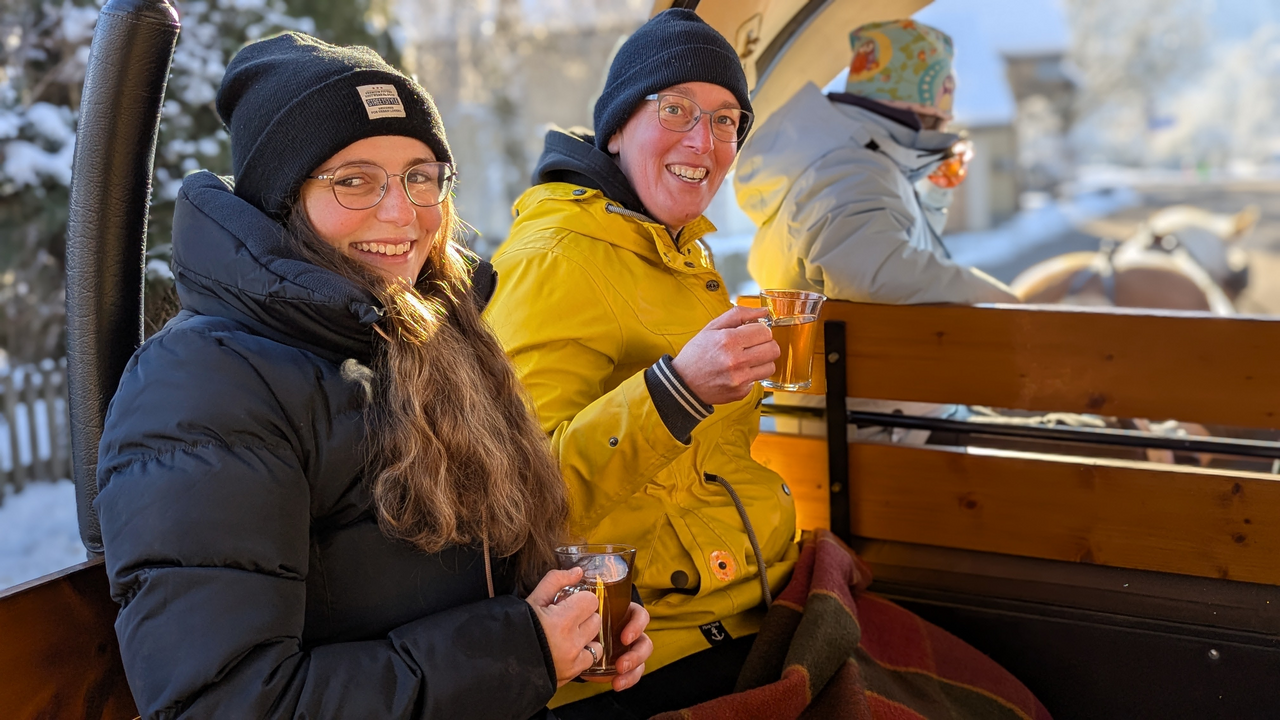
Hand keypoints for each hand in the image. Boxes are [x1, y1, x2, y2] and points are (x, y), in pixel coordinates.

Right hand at [525, 567, 602, 686]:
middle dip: (583, 616)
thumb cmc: (514, 628)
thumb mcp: (533, 599)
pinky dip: (584, 654)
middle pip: (595, 619)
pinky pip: (591, 659)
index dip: (580, 599)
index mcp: (562, 620)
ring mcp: (573, 660)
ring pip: (597, 641)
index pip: (590, 600)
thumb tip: (577, 571)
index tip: (568, 603)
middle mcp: (571, 642)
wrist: (499, 660)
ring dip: (586, 637)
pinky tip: (569, 650)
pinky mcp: (572, 673)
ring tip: (567, 636)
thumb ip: (556, 581)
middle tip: (566, 618)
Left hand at [581, 602, 651, 691]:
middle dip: (636, 654)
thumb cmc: (579, 618)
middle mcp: (630, 630)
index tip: (624, 639)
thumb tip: (575, 579)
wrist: (572, 641)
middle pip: (644, 641)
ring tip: (619, 675)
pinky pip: (634, 673)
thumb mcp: (581, 607)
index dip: (637, 626)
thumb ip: (578, 600)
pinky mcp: (626, 665)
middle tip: (621, 664)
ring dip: (634, 667)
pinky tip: (617, 684)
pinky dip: (628, 679)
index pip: (640, 615)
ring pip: (642, 658)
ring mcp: (629, 648)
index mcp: (623, 614)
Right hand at [671, 306, 779, 405]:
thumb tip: (763, 311)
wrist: (683, 383)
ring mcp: (739, 379)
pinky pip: (758, 380)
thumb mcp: (712, 327)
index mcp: (728, 340)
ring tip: (748, 359)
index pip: (765, 331)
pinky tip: (738, 372)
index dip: (760, 330)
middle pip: (773, 349)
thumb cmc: (696, 354)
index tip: (753, 333)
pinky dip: (751, 375)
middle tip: (755, 345)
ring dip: (763, 361)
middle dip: (766, 344)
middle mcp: (736, 360)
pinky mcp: (741, 392)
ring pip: (771, 366)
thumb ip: (739, 314)